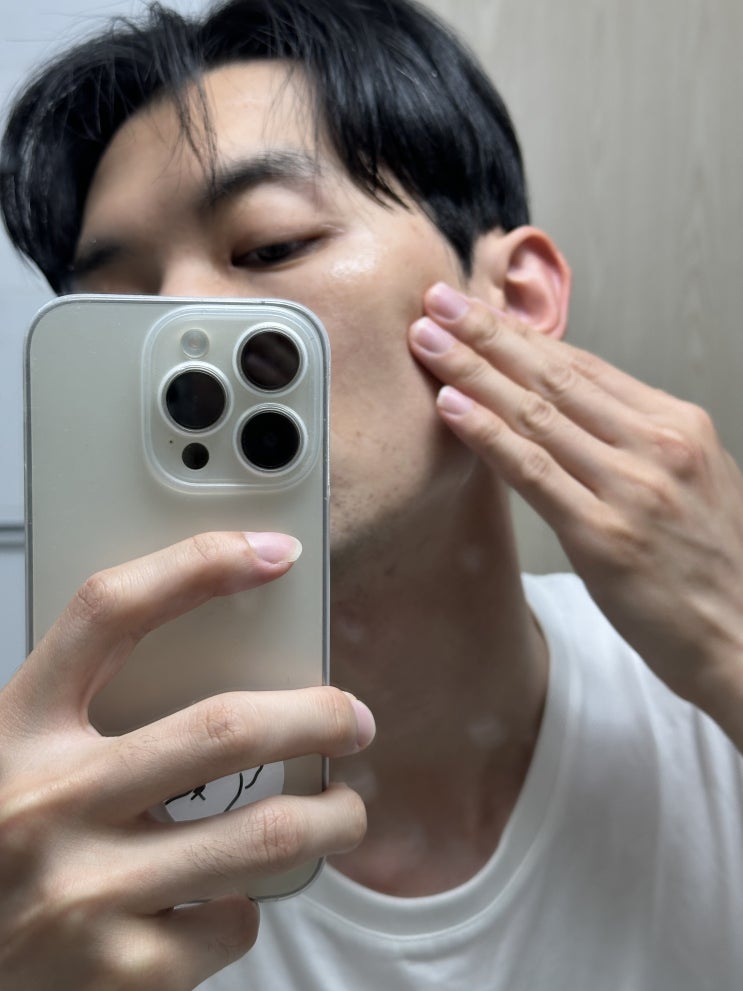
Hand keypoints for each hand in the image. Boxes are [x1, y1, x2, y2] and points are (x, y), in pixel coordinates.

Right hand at [0, 532, 371, 990]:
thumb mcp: (18, 759)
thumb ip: (93, 716)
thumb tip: (230, 681)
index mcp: (18, 728)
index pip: (108, 611)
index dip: (197, 565)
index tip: (274, 552)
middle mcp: (48, 801)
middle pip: (224, 728)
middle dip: (319, 716)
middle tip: (356, 719)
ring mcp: (84, 890)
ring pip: (261, 835)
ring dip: (329, 821)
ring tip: (344, 814)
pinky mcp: (117, 970)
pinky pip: (231, 923)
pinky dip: (248, 907)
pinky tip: (230, 898)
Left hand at [409, 282, 742, 737]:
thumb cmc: (712, 564)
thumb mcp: (690, 481)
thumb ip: (636, 442)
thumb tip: (572, 414)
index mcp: (677, 424)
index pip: (584, 366)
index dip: (522, 334)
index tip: (478, 310)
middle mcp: (655, 444)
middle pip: (554, 375)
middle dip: (487, 334)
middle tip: (438, 301)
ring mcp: (630, 487)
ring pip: (536, 413)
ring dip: (473, 372)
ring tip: (427, 340)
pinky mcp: (604, 535)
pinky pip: (533, 471)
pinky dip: (488, 435)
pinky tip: (451, 407)